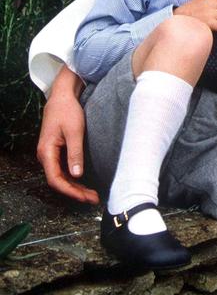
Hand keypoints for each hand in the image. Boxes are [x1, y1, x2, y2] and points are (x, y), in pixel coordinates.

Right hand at [36, 64, 99, 203]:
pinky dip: (73, 177)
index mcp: (46, 152)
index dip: (70, 191)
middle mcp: (45, 155)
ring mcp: (49, 154)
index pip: (55, 180)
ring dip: (75, 186)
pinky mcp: (56, 151)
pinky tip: (84, 182)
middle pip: (58, 180)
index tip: (85, 197)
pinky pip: (62, 169)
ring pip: (61, 176)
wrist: (62, 96)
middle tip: (93, 198)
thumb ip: (75, 153)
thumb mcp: (74, 131)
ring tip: (91, 194)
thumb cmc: (67, 111)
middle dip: (75, 191)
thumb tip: (77, 175)